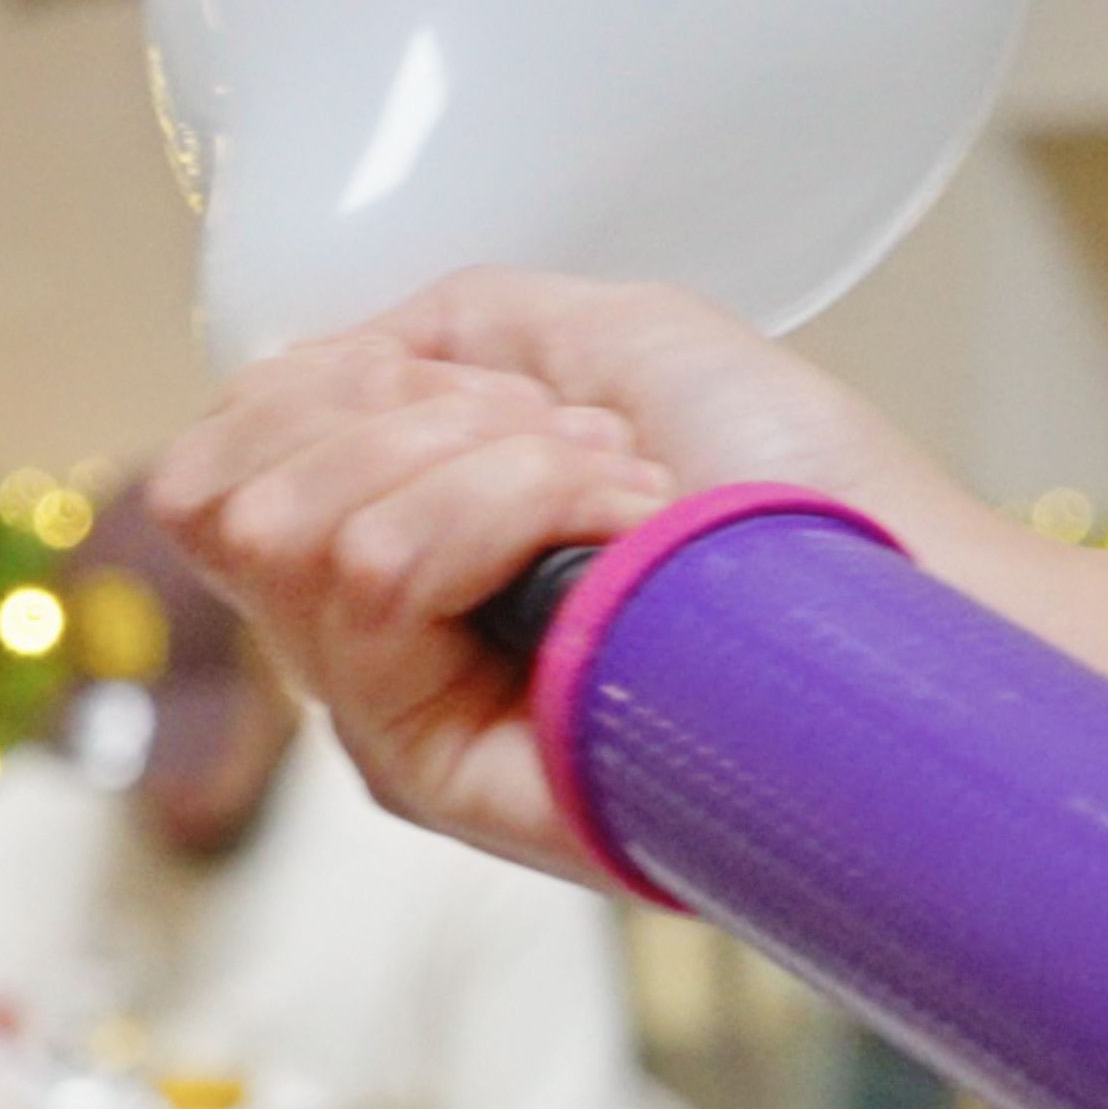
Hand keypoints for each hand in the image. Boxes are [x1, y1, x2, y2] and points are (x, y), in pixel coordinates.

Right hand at [148, 270, 975, 877]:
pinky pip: (378, 574)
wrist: (895, 582)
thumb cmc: (784, 490)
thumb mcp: (592, 341)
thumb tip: (308, 360)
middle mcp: (361, 658)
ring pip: (304, 531)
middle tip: (565, 447)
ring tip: (614, 497)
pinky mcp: (425, 772)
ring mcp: (385, 721)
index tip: (480, 386)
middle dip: (412, 417)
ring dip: (487, 461)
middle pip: (233, 497)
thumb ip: (438, 337)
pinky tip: (616, 537)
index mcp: (376, 564)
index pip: (212, 471)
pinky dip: (511, 502)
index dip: (321, 387)